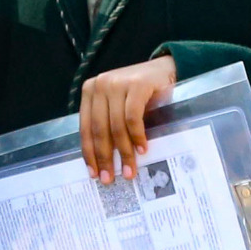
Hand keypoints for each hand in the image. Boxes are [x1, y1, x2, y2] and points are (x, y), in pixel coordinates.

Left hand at [79, 56, 176, 183]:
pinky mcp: (137, 85)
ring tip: (129, 169)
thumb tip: (103, 162)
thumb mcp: (117, 106)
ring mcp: (118, 83)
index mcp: (89, 92)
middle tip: (110, 178)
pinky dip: (137, 136)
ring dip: (124, 152)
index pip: (86, 128)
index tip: (94, 173)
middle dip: (105, 157)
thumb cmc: (139, 94)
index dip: (89, 153)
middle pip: (99, 129)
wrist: (163, 71)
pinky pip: (132, 118)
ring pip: (116, 126)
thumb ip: (107, 124)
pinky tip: (142, 149)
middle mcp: (100, 85)